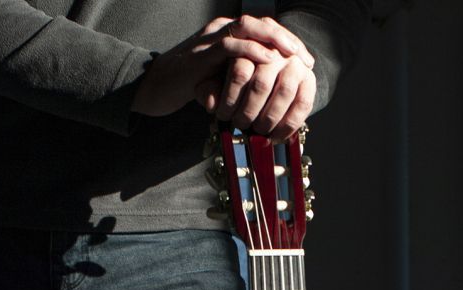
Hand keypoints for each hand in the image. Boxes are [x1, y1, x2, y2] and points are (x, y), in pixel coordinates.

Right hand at [132, 15, 313, 121]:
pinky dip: (253, 52)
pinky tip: (269, 61)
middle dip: (286, 38)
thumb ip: (243, 78)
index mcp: (228, 35)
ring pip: (248, 27)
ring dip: (275, 40)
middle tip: (305, 57)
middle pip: (260, 23)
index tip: (305, 60)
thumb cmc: (189, 86)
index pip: (263, 29)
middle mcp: (221, 30)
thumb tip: (271, 93)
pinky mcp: (203, 55)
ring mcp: (211, 39)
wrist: (157, 88)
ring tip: (293, 55)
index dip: (286, 41)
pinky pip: (231, 46)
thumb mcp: (223, 80)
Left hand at [197, 47, 315, 142]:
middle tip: (240, 125)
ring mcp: (295, 63)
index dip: (231, 98)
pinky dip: (288, 125)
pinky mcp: (309, 80)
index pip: (240, 70)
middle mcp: (275, 49)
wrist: (272, 74)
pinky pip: (302, 104)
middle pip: (261, 83)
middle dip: (249, 111)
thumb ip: (210, 89)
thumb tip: (212, 103)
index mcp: (250, 43)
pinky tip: (276, 137)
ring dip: (268, 118)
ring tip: (258, 131)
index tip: (223, 116)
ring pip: (283, 92)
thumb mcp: (217, 80)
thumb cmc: (238, 80)